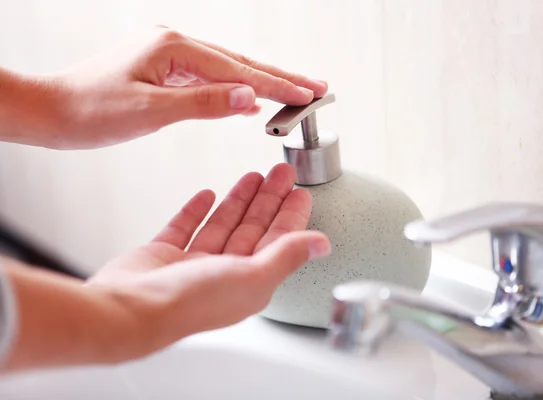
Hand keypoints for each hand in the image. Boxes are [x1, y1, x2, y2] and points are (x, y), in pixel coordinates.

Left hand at [47, 25, 327, 148]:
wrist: (52, 111)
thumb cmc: (90, 111)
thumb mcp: (150, 110)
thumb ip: (204, 103)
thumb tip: (250, 98)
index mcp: (174, 48)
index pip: (238, 69)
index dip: (277, 85)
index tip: (308, 93)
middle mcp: (175, 45)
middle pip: (240, 63)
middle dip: (280, 77)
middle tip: (316, 86)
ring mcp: (171, 56)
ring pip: (229, 70)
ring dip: (262, 83)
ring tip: (295, 91)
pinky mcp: (166, 71)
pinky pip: (211, 79)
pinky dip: (236, 90)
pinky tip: (250, 98)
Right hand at [86, 163, 329, 357]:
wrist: (130, 310)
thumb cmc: (190, 302)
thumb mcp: (251, 277)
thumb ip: (287, 256)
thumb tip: (322, 244)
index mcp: (248, 282)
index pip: (277, 241)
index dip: (290, 216)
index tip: (300, 191)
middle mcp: (223, 274)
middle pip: (252, 229)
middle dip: (268, 200)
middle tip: (280, 172)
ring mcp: (191, 265)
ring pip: (223, 225)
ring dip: (238, 200)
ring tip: (253, 175)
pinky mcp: (164, 257)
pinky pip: (185, 228)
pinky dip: (197, 211)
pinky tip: (207, 194)